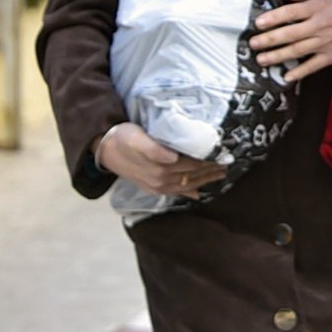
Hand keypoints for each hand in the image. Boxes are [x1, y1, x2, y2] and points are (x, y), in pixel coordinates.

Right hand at [95, 123, 224, 199]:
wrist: (102, 148)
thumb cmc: (122, 138)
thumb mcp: (136, 138)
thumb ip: (154, 148)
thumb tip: (173, 158)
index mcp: (160, 168)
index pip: (193, 165)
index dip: (209, 161)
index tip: (225, 155)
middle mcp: (160, 180)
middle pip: (192, 176)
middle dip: (211, 170)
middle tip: (229, 164)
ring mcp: (156, 186)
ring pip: (187, 185)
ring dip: (204, 180)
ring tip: (220, 175)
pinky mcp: (151, 187)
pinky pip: (174, 192)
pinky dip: (188, 192)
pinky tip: (197, 194)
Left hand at [250, 0, 331, 82]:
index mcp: (318, 7)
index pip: (289, 13)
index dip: (272, 19)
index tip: (257, 24)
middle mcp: (319, 25)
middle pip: (289, 34)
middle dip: (268, 40)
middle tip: (252, 45)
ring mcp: (326, 42)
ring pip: (297, 50)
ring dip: (277, 56)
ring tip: (261, 60)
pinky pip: (314, 65)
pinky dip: (300, 71)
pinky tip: (286, 76)